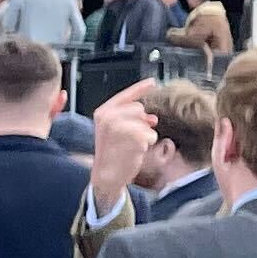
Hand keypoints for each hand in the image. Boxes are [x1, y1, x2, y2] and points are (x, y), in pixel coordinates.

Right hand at [85, 83, 158, 211]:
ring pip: (146, 123)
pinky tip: (135, 150)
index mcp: (103, 112)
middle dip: (141, 121)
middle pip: (139, 108)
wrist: (107, 175)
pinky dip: (147, 143)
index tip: (153, 82)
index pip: (125, 95)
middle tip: (131, 135)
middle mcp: (109, 117)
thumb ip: (130, 119)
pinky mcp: (134, 137)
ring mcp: (121, 126)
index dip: (140, 88)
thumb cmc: (112, 153)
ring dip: (144, 134)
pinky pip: (151, 135)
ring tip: (131, 144)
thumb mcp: (115, 130)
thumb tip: (152, 117)